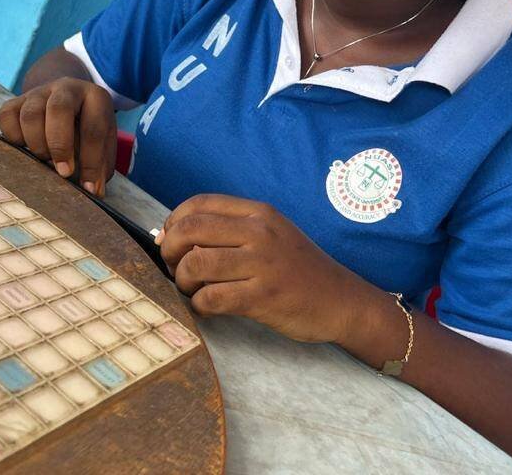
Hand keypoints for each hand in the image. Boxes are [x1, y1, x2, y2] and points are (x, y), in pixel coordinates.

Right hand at [0, 78, 116, 196]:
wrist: (66, 101)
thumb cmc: (87, 129)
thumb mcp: (102, 143)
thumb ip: (101, 166)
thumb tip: (93, 193)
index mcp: (95, 97)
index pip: (94, 128)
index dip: (91, 160)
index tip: (88, 186)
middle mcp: (66, 89)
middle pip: (59, 110)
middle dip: (60, 145)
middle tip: (63, 172)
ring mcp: (38, 92)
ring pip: (30, 115)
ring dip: (37, 145)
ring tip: (45, 161)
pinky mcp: (15, 101)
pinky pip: (6, 117)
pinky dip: (14, 138)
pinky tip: (26, 149)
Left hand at [159, 194, 365, 343]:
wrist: (342, 301)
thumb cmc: (298, 269)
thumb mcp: (270, 234)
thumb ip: (229, 230)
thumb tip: (169, 234)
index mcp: (258, 212)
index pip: (199, 203)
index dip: (174, 221)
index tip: (170, 240)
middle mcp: (259, 232)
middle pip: (190, 230)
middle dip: (169, 250)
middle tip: (174, 267)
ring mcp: (262, 264)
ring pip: (195, 264)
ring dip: (182, 281)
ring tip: (192, 289)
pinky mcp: (263, 297)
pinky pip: (211, 298)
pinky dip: (199, 305)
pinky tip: (207, 307)